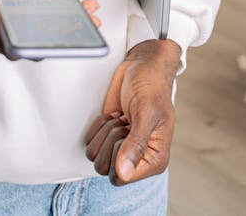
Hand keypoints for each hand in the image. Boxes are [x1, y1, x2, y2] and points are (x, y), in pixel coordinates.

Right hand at [0, 0, 101, 57]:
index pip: (14, 43)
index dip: (44, 41)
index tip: (71, 30)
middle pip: (25, 44)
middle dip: (60, 31)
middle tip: (89, 15)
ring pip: (27, 37)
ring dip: (54, 22)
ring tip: (84, 6)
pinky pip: (22, 27)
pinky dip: (40, 11)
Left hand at [84, 38, 179, 183]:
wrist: (143, 67)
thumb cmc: (152, 87)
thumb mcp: (146, 113)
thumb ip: (136, 144)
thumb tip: (124, 173)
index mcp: (154, 160)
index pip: (123, 177)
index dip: (118, 155)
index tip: (127, 133)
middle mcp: (138, 158)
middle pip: (105, 168)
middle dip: (110, 140)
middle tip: (125, 122)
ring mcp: (122, 148)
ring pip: (95, 156)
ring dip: (105, 132)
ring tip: (121, 118)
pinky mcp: (109, 136)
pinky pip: (90, 142)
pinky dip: (98, 126)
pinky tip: (113, 115)